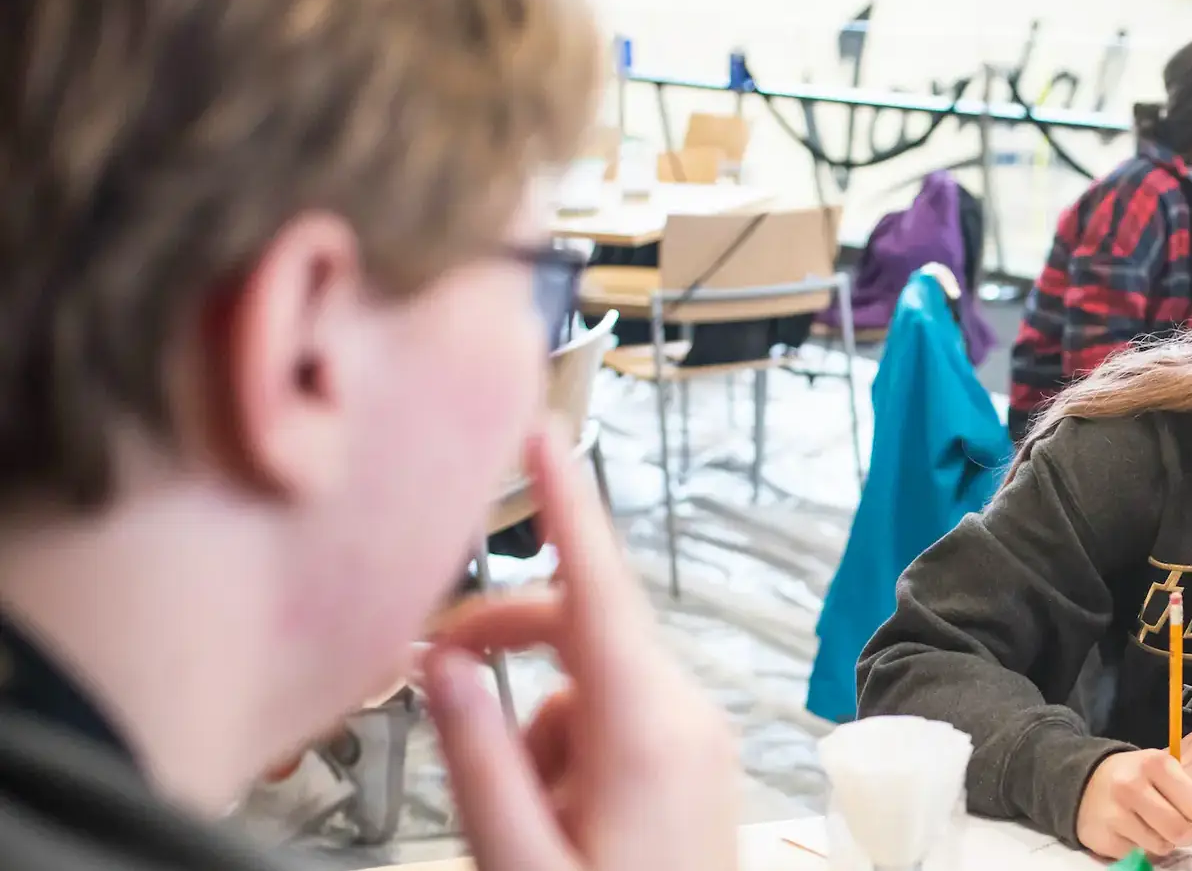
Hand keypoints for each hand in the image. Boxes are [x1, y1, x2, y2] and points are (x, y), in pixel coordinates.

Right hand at [426, 429, 736, 870]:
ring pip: (588, 680)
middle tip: (425, 675)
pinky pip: (615, 715)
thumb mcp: (520, 857)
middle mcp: (685, 715)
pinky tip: (560, 818)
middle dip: (505, 643)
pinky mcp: (694, 759)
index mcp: (646, 728)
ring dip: (535, 724)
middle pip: (581, 626)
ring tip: (526, 821)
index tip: (545, 431)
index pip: (596, 588)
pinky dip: (569, 744)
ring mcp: (698, 736)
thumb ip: (476, 757)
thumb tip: (442, 663)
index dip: (567, 503)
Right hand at [1076, 749, 1191, 858]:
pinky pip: (1138, 854)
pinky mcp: (1103, 837)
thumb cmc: (1133, 775)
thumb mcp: (1163, 772)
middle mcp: (1131, 786)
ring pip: (1161, 846)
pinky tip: (1131, 831)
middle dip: (1185, 834)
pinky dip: (1140, 847)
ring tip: (1152, 827)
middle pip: (1179, 829)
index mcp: (1153, 763)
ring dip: (1163, 842)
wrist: (1084, 780)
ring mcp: (1114, 813)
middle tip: (1178, 828)